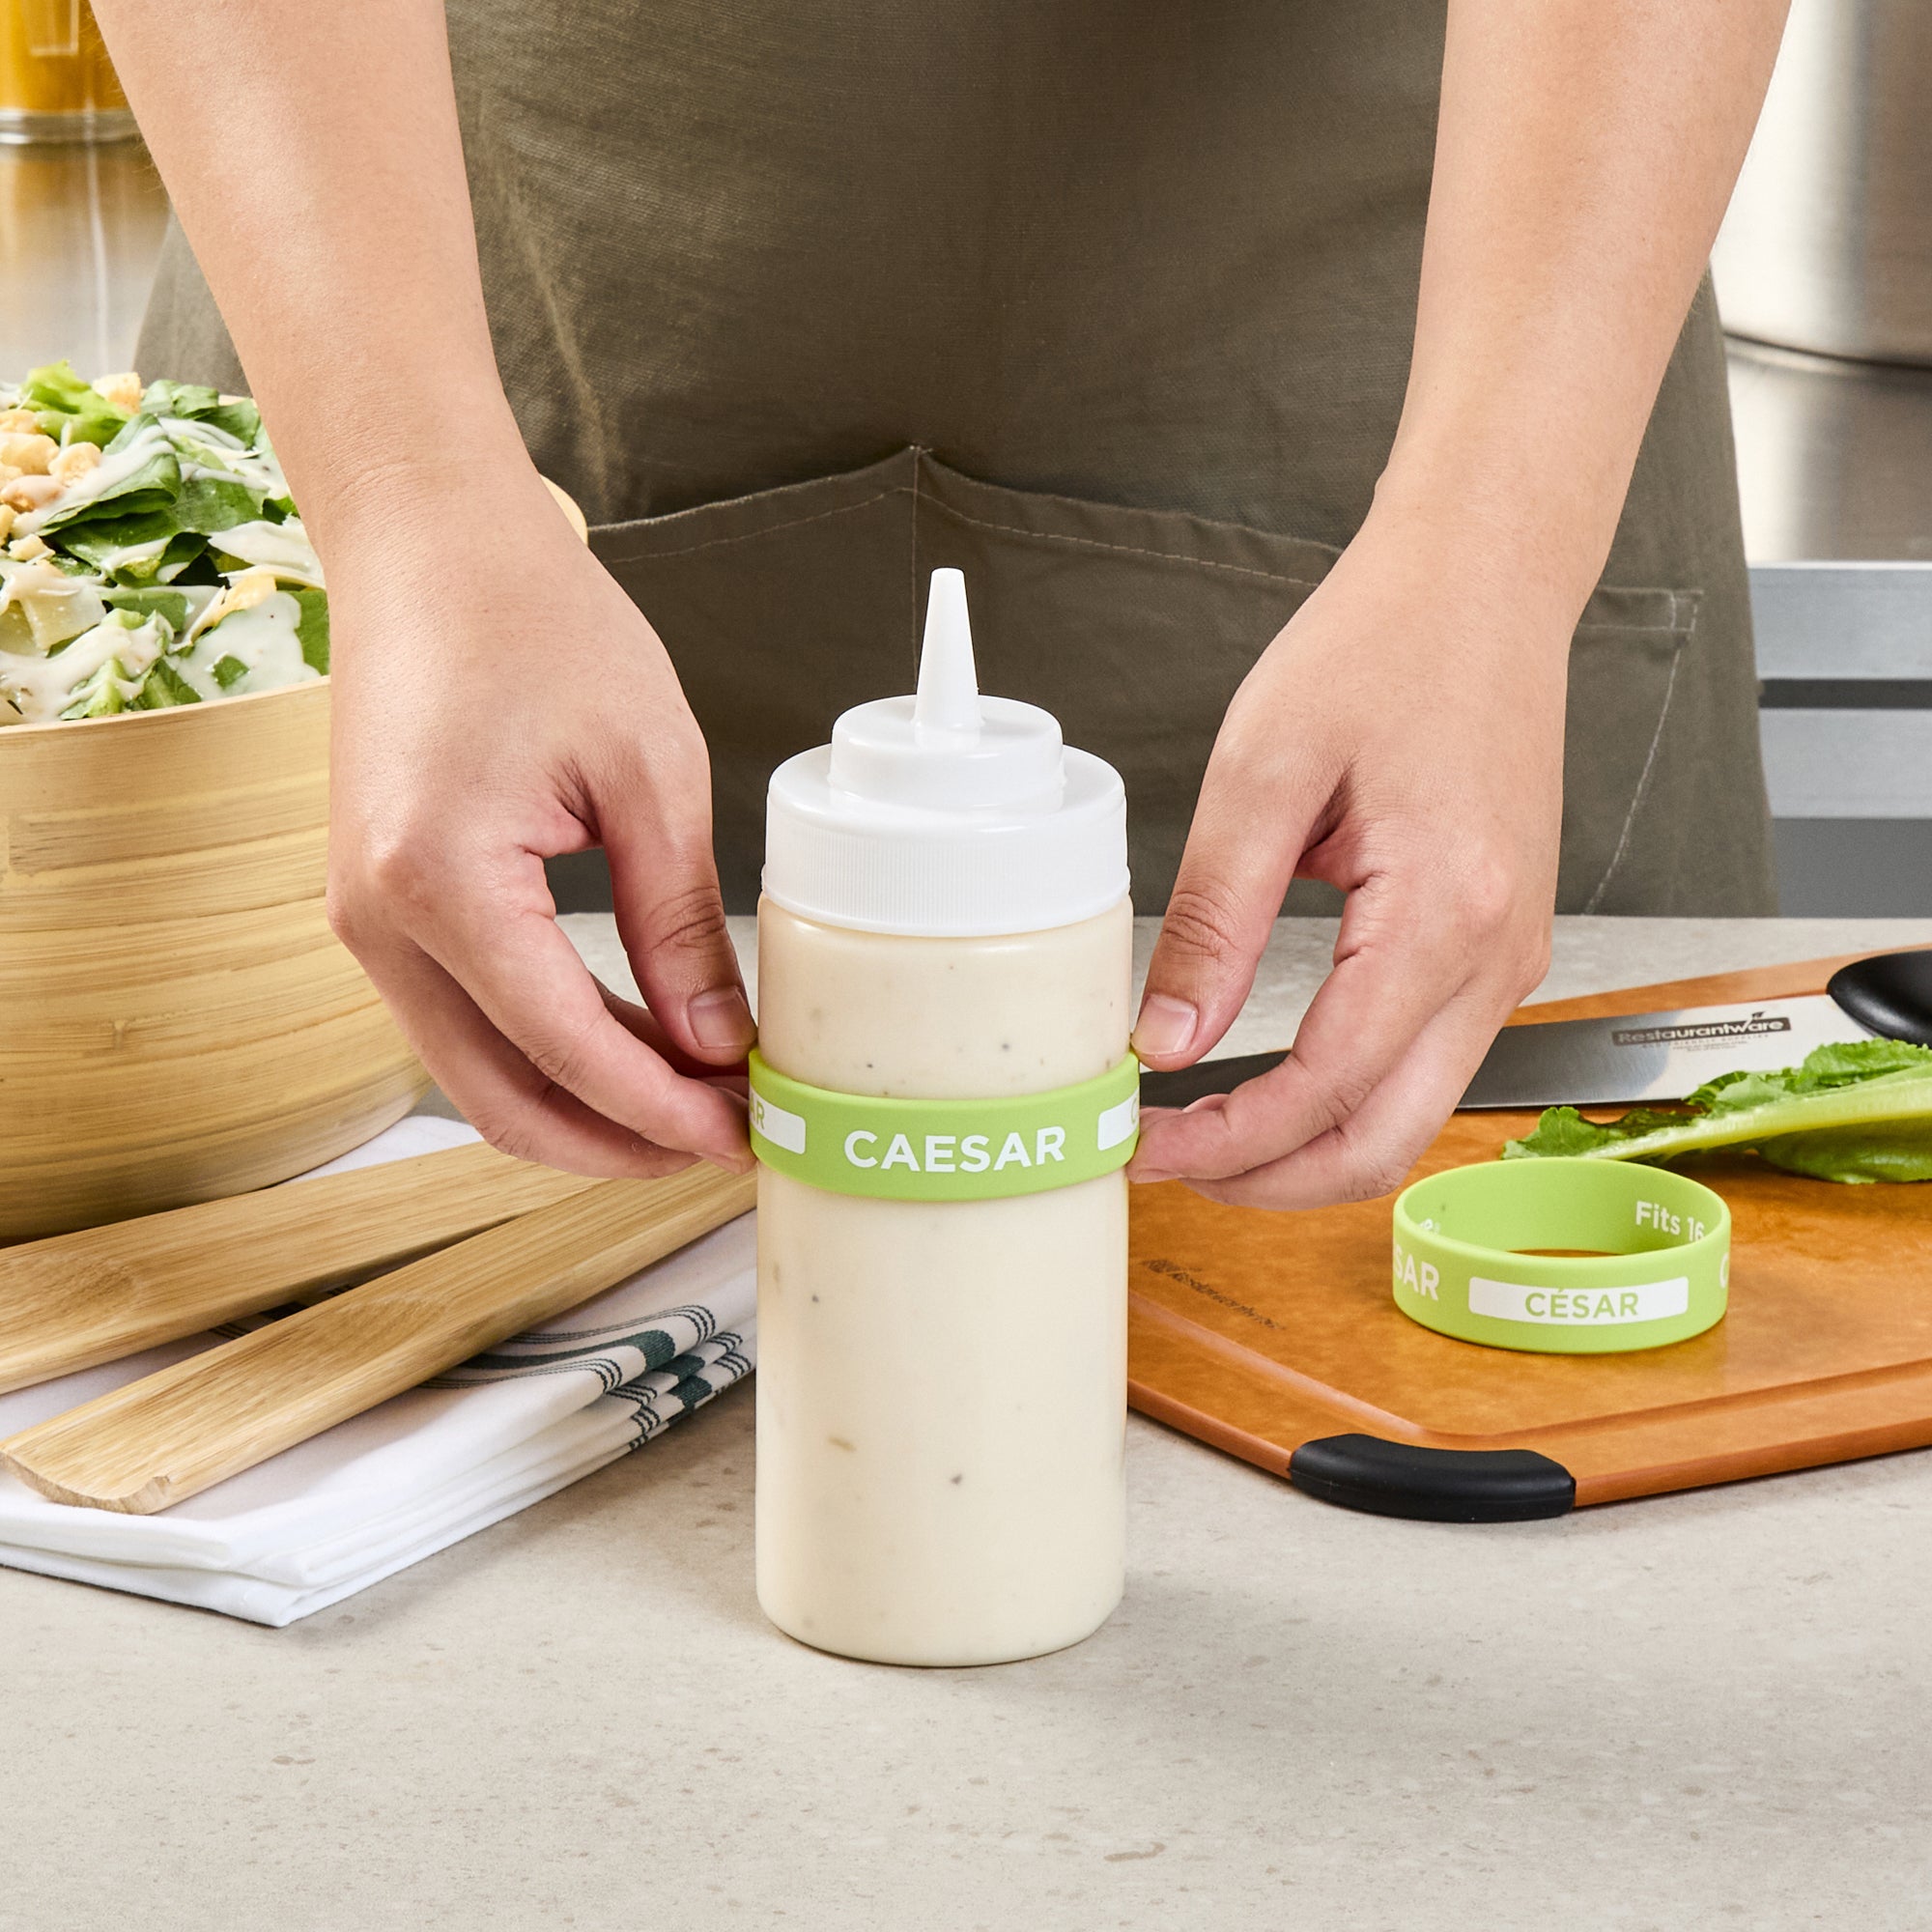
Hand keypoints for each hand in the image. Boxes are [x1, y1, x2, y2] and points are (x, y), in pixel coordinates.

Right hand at [324, 468, 753, 1177]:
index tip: (740, 1132)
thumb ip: (679, 923)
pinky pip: (465, 1019)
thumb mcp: (650, 771)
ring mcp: (365, 919)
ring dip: (583, 1106)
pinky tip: (631, 1047)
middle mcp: (377, 920)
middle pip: (502, 1098)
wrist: (431, 547)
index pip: (564, 1051)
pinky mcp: (381, 907)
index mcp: (439, 880)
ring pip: (477, 1074)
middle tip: (720, 1140)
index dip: (660, 1111)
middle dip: (617, 1142)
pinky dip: (546, 1051)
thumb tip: (718, 1043)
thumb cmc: (534, 622)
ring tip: (693, 1101)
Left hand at [1128, 507, 1565, 1207]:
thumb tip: (1167, 1038)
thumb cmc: (1387, 646)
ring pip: (1412, 1119)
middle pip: (1386, 1145)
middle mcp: (1498, 957)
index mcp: (1443, 912)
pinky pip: (1426, 1066)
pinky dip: (1346, 1100)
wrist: (1484, 584)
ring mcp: (1509, 960)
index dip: (1228, 1142)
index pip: (1329, 1088)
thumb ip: (1213, 916)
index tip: (1144, 1143)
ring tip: (1203, 1129)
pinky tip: (1269, 1079)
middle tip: (1167, 1162)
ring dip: (1307, 1148)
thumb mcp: (1265, 769)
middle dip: (1268, 1179)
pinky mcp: (1498, 948)